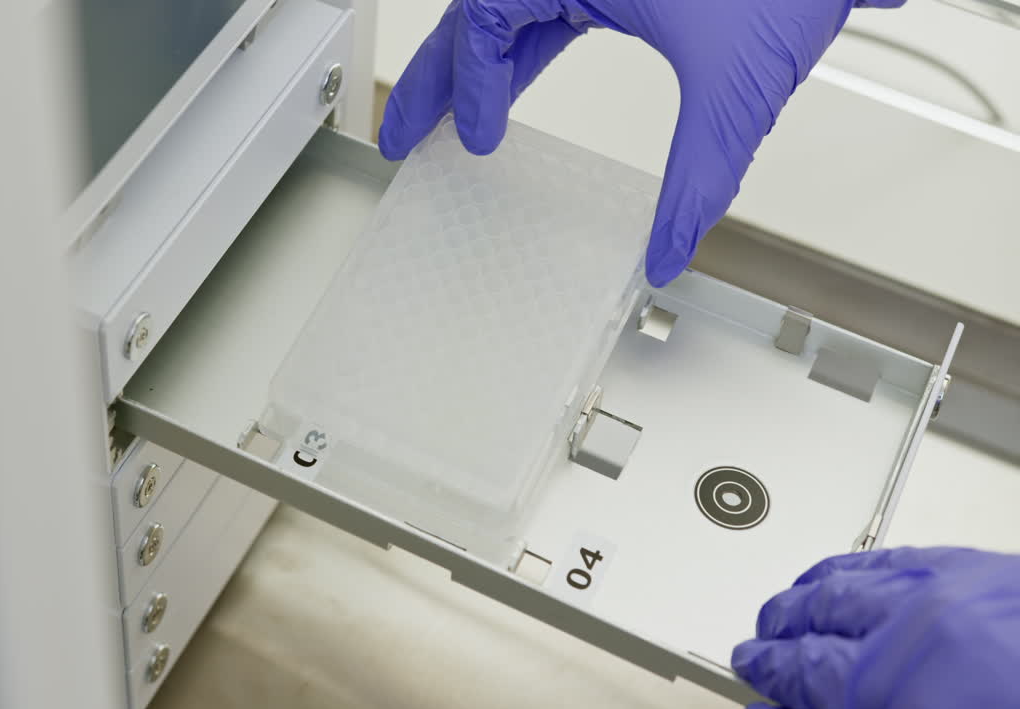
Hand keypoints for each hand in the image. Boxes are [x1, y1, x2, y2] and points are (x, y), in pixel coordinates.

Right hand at [378, 0, 902, 286]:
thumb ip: (700, 177)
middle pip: (477, 8)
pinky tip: (516, 78)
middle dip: (437, 74)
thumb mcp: (739, 85)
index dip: (468, 87)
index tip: (471, 141)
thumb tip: (670, 247)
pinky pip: (546, 0)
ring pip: (507, 2)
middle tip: (404, 130)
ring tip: (450, 113)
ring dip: (475, 58)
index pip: (484, 18)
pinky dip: (522, 41)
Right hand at [732, 547, 1019, 708]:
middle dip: (777, 638)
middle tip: (756, 656)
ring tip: (785, 612)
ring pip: (850, 580)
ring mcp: (951, 591)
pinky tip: (843, 576)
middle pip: (817, 618)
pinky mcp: (982, 570)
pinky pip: (899, 558)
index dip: (772, 685)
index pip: (802, 672)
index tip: (760, 701)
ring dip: (807, 597)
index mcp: (898, 687)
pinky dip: (859, 568)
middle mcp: (917, 626)